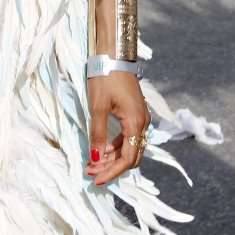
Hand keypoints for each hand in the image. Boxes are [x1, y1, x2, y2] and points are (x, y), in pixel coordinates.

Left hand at [85, 71, 150, 185]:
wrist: (114, 55)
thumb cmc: (105, 78)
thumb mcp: (97, 107)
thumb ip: (98, 135)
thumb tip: (95, 159)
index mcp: (136, 123)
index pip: (127, 159)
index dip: (112, 172)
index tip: (96, 180)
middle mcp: (143, 123)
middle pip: (131, 156)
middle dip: (112, 168)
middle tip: (91, 172)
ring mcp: (141, 118)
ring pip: (130, 147)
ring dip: (113, 158)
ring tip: (92, 163)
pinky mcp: (135, 113)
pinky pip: (128, 137)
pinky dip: (116, 146)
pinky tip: (101, 149)